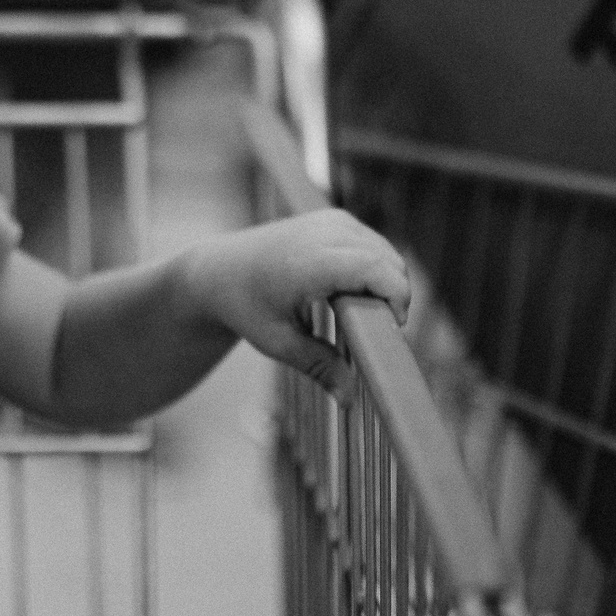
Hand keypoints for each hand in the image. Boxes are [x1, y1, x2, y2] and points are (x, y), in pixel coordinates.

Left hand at [176, 209, 411, 400]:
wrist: (218, 270)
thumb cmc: (244, 305)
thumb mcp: (277, 342)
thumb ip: (319, 366)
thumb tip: (350, 397)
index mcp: (310, 262)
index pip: (377, 269)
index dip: (397, 299)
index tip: (390, 328)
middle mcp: (324, 233)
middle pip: (389, 260)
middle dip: (394, 295)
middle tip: (373, 327)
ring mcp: (330, 220)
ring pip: (386, 249)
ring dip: (386, 280)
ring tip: (362, 310)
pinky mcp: (333, 217)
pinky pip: (373, 241)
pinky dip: (375, 265)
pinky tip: (353, 289)